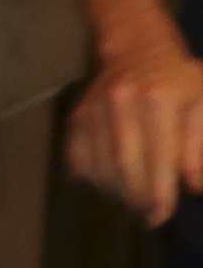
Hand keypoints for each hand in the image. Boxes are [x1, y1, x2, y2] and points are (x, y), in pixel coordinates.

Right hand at [68, 42, 202, 223]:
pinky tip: (113, 183)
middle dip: (137, 198)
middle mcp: (120, 102)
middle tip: (150, 215)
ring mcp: (93, 110)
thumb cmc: (181, 83)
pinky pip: (79, 161)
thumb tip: (193, 185)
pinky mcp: (76, 118)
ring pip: (99, 167)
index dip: (160, 191)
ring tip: (135, 200)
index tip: (161, 216)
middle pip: (124, 165)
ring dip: (117, 193)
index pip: (158, 155)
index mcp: (158, 98)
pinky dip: (94, 180)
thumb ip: (200, 144)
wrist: (139, 51)